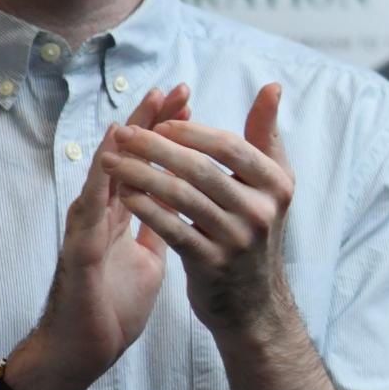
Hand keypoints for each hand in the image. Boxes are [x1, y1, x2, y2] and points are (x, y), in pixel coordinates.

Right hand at [14, 84, 191, 389]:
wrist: (85, 351)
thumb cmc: (111, 306)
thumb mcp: (147, 260)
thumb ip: (159, 229)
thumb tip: (181, 205)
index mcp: (120, 215)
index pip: (145, 161)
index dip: (165, 131)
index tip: (190, 101)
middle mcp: (101, 214)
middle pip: (124, 158)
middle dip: (148, 122)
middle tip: (175, 88)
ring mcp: (87, 231)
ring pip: (102, 177)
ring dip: (121, 145)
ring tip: (141, 113)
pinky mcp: (80, 254)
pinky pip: (89, 214)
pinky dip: (100, 186)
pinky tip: (110, 163)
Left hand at [106, 82, 298, 344]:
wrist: (256, 303)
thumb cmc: (256, 230)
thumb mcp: (272, 183)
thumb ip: (266, 135)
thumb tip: (272, 86)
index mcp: (277, 183)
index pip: (231, 146)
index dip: (192, 131)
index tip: (159, 121)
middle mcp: (262, 210)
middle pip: (201, 169)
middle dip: (156, 148)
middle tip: (123, 134)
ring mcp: (238, 239)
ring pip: (182, 197)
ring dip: (142, 175)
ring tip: (111, 161)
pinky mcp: (213, 264)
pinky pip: (173, 230)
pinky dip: (147, 210)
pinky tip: (123, 195)